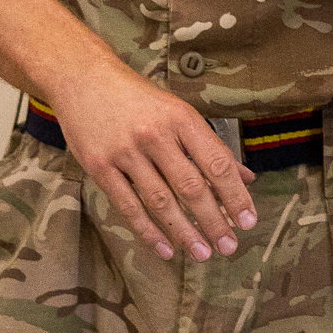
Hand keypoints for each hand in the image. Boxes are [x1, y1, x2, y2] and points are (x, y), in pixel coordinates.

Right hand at [47, 60, 257, 261]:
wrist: (83, 79)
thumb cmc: (139, 99)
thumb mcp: (179, 113)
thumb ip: (211, 147)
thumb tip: (246, 178)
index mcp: (182, 119)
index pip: (217, 163)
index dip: (235, 195)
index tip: (248, 221)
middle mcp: (155, 135)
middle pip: (191, 187)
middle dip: (213, 221)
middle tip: (229, 246)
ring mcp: (125, 152)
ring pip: (161, 201)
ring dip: (184, 232)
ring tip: (202, 253)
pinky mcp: (99, 166)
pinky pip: (128, 206)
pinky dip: (147, 231)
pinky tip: (165, 248)